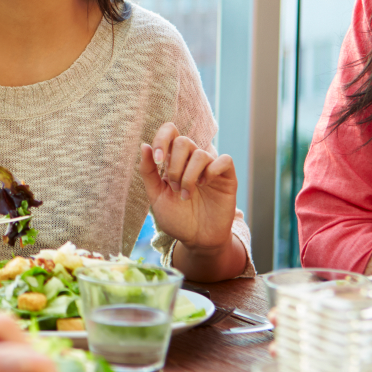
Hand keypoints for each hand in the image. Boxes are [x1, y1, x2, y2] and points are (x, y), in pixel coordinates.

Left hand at [138, 122, 237, 254]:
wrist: (197, 240)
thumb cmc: (177, 219)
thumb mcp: (156, 196)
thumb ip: (148, 172)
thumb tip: (144, 145)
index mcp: (174, 161)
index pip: (170, 132)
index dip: (162, 139)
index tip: (158, 161)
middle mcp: (192, 161)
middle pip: (183, 141)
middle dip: (175, 166)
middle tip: (174, 188)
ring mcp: (210, 168)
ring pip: (201, 154)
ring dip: (189, 176)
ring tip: (186, 195)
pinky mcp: (227, 178)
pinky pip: (224, 160)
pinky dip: (212, 170)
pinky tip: (205, 184)